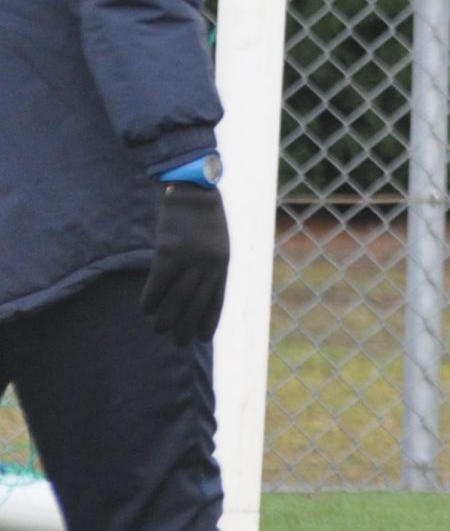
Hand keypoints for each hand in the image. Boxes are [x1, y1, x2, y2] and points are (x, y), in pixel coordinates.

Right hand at [140, 183, 227, 342]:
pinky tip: (145, 309)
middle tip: (177, 342)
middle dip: (187, 325)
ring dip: (166, 317)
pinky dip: (151, 298)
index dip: (209, 320)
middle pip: (197, 303)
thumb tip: (198, 288)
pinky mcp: (170, 251)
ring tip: (158, 330)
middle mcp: (210, 264)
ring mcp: (190, 259)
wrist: (192, 188)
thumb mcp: (216, 240)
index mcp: (223, 263)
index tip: (202, 339)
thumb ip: (211, 263)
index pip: (217, 300)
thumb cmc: (202, 214)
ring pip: (177, 297)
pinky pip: (158, 283)